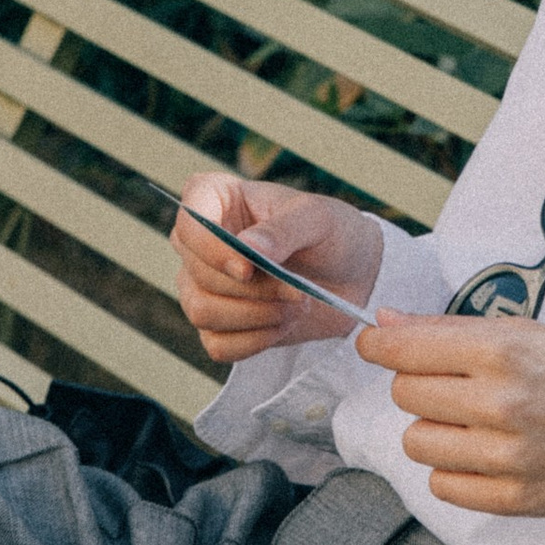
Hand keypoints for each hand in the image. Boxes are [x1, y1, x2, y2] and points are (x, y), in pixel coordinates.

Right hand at [174, 172, 381, 360]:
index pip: (188, 223)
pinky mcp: (219, 324)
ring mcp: (203, 285)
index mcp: (217, 199)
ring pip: (201, 312)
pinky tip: (283, 324)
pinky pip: (217, 345)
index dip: (210, 250)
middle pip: (198, 275)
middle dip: (253, 290)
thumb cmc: (332, 233)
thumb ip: (283, 230)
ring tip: (296, 305)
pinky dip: (255, 341)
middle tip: (297, 290)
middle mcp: (201, 242)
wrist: (355, 276)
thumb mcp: (317, 219)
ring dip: (255, 316)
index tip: (247, 269)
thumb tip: (247, 247)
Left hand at [355, 313, 544, 518]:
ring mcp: (506, 456)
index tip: (375, 344)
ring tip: (474, 422)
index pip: (404, 349)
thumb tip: (386, 323)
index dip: (378, 344)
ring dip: (435, 429)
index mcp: (506, 351)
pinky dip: (455, 470)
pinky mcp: (511, 499)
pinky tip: (486, 454)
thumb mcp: (533, 333)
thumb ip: (452, 330)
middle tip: (457, 384)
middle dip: (420, 384)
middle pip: (404, 394)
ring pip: (415, 441)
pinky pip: (441, 485)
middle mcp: (501, 402)